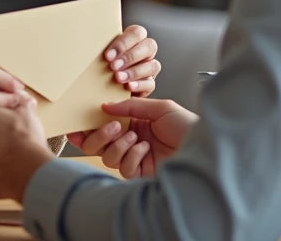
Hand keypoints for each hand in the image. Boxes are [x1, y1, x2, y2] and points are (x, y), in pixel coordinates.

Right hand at [68, 98, 197, 178]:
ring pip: (108, 157)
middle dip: (99, 135)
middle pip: (98, 145)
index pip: (103, 126)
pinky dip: (132, 156)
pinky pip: (124, 168)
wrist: (205, 147)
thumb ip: (130, 107)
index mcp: (133, 122)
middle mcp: (130, 141)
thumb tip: (104, 106)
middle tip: (113, 126)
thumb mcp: (159, 108)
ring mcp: (134, 158)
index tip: (75, 125)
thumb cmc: (187, 125)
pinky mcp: (140, 173)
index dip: (87, 127)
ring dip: (118, 145)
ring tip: (135, 136)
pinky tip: (145, 149)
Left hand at [104, 25, 160, 96]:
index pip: (137, 32)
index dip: (124, 43)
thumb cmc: (101, 63)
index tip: (108, 55)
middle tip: (113, 66)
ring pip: (153, 65)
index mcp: (134, 39)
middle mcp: (145, 51)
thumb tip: (86, 36)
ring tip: (118, 77)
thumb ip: (100, 45)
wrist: (102, 85)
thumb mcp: (101, 52)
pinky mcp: (149, 84)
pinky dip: (139, 85)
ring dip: (134, 72)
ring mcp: (149, 67)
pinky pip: (151, 84)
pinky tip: (127, 87)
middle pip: (149, 46)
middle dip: (130, 56)